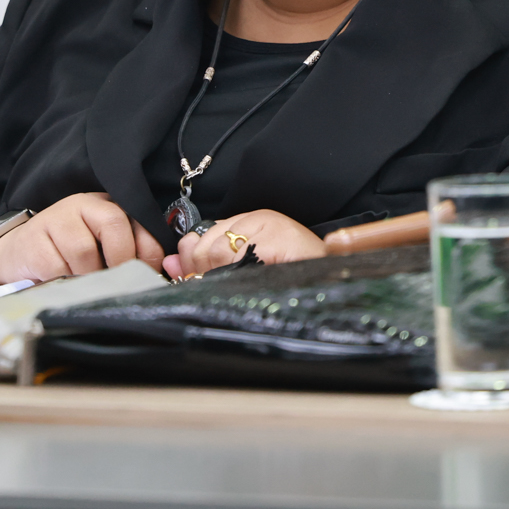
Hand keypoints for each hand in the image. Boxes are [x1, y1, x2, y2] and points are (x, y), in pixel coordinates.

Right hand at [0, 192, 164, 284]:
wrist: (16, 255)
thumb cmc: (66, 255)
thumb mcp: (99, 248)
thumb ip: (125, 253)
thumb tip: (155, 277)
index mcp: (106, 206)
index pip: (138, 221)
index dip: (148, 250)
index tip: (147, 274)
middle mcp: (83, 205)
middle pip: (114, 225)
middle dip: (120, 260)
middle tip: (116, 282)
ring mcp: (56, 219)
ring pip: (85, 251)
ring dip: (88, 275)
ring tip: (82, 282)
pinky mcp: (35, 241)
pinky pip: (58, 268)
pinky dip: (64, 282)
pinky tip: (60, 281)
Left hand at [165, 209, 325, 278]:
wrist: (337, 280)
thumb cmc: (296, 276)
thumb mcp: (249, 267)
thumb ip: (210, 263)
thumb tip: (170, 263)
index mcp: (250, 221)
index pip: (201, 237)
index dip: (191, 263)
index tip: (192, 281)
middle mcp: (257, 218)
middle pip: (204, 244)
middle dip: (202, 273)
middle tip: (217, 290)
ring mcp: (269, 226)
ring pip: (216, 251)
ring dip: (219, 277)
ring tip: (240, 287)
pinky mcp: (277, 238)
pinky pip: (237, 259)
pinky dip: (236, 276)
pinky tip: (250, 283)